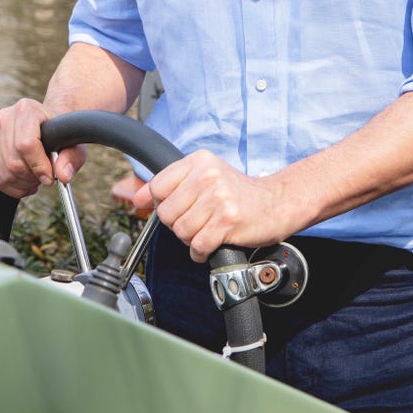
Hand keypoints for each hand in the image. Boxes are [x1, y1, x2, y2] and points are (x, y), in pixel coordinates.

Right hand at [0, 97, 85, 196]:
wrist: (45, 124)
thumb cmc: (59, 133)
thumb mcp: (73, 143)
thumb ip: (71, 158)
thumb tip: (63, 176)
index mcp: (26, 109)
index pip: (26, 144)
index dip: (38, 166)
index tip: (49, 178)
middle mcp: (5, 117)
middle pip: (13, 162)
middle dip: (31, 178)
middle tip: (43, 178)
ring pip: (3, 173)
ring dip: (21, 184)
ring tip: (34, 179)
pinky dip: (10, 186)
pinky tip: (23, 181)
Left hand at [131, 150, 293, 262]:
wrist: (277, 203)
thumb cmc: (238, 194)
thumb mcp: (204, 178)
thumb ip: (170, 185)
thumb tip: (135, 197)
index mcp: (199, 161)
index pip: (158, 186)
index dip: (164, 205)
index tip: (179, 209)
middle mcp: (207, 175)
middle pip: (166, 213)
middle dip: (179, 225)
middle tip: (200, 221)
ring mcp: (218, 196)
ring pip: (181, 231)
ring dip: (192, 239)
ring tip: (208, 230)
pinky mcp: (227, 219)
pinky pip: (198, 245)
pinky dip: (202, 251)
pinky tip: (213, 243)